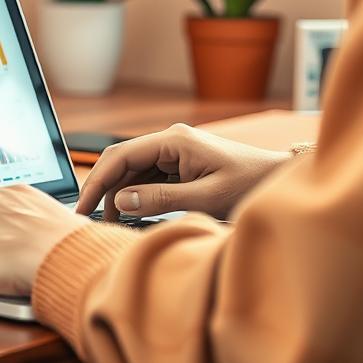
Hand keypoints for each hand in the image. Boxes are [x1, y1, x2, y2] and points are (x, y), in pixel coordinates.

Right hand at [77, 123, 291, 220]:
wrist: (279, 180)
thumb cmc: (250, 186)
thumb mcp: (206, 199)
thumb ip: (161, 199)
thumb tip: (122, 200)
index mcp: (173, 140)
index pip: (119, 157)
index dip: (96, 183)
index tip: (82, 209)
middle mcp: (170, 140)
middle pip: (121, 160)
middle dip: (102, 187)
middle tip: (89, 218)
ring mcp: (174, 151)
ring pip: (132, 170)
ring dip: (118, 193)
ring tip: (111, 222)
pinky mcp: (180, 163)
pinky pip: (147, 176)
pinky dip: (135, 193)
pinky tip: (131, 212)